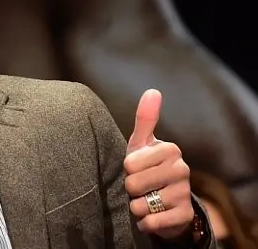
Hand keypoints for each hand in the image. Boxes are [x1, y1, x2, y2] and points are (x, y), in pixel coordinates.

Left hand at [124, 89, 193, 240]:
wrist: (164, 202)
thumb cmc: (146, 166)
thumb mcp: (142, 143)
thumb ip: (145, 119)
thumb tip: (153, 90)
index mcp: (171, 149)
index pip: (130, 163)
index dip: (126, 169)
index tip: (134, 168)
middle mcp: (182, 170)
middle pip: (133, 184)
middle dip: (130, 189)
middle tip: (139, 186)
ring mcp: (185, 193)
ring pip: (141, 205)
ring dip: (136, 206)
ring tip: (145, 200)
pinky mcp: (184, 216)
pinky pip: (152, 222)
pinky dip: (145, 222)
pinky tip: (151, 215)